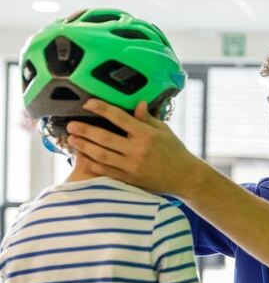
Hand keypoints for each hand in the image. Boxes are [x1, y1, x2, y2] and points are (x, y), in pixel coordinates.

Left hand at [66, 98, 199, 195]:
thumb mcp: (164, 131)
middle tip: (71, 125)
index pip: (119, 117)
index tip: (88, 103)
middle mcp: (138, 150)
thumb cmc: (175, 151)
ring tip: (72, 140)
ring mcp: (132, 166)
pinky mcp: (130, 179)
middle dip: (85, 130)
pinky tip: (82, 157)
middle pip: (105, 137)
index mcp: (146, 134)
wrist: (185, 177)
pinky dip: (92, 164)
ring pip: (101, 155)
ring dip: (84, 147)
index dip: (101, 108)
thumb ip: (147, 118)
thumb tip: (137, 103)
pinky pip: (106, 171)